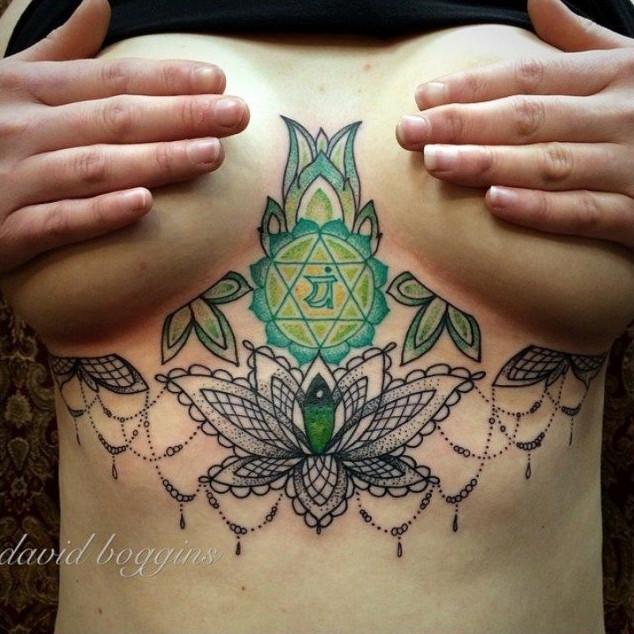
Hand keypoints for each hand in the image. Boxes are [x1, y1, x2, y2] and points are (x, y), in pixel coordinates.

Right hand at [0, 0, 248, 272]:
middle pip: (114, 118)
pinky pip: (58, 222)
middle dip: (180, 115)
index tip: (218, 79)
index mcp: (26, 89)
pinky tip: (143, 205)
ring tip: (211, 155)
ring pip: (94, 167)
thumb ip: (58, 51)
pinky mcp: (5, 231)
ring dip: (155, 160)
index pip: (110, 78)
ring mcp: (13, 180)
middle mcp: (22, 129)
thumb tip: (99, 4)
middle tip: (237, 115)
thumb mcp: (8, 80)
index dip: (166, 78)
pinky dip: (98, 213)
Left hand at [396, 0, 633, 250]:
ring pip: (549, 163)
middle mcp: (619, 114)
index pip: (530, 76)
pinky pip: (585, 214)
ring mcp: (632, 164)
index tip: (423, 98)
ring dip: (489, 163)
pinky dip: (540, 210)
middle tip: (407, 134)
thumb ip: (584, 38)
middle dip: (463, 124)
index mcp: (613, 75)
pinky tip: (495, 205)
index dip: (474, 86)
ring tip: (435, 165)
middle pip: (528, 117)